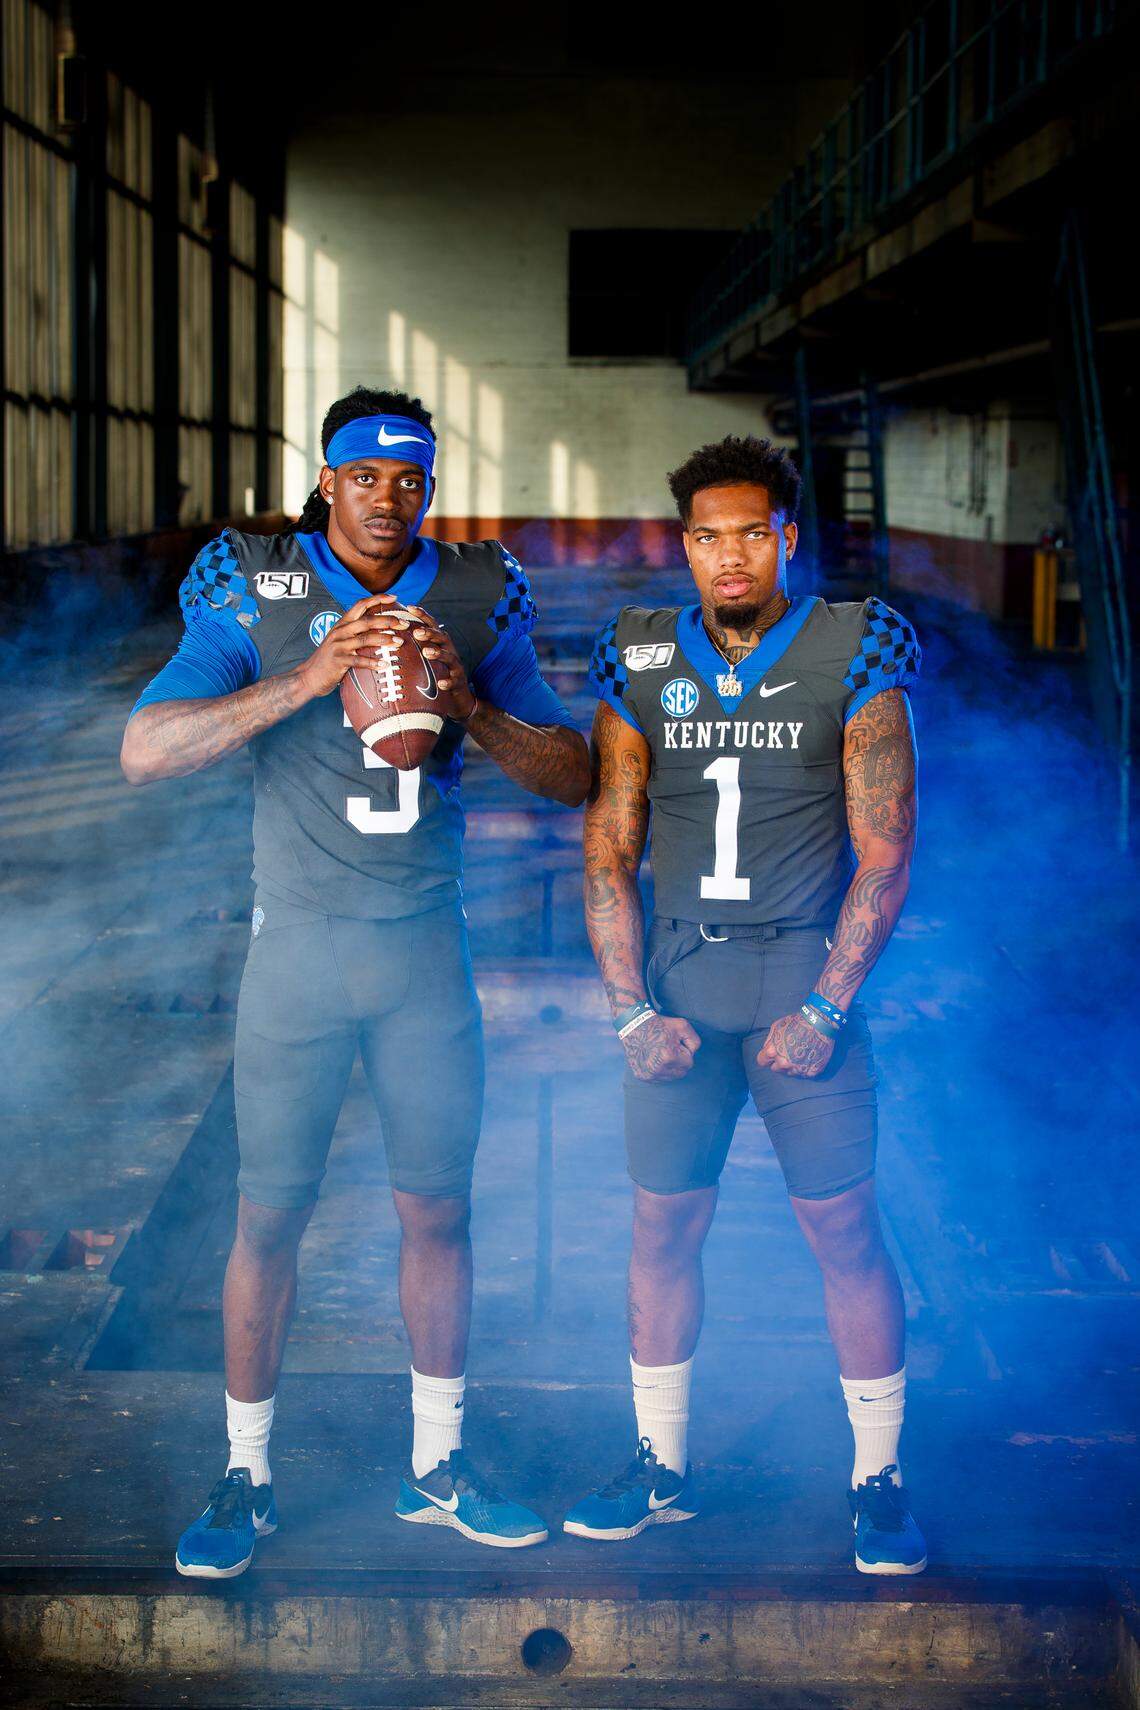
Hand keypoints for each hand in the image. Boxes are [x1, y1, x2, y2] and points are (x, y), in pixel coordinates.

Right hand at [298, 595, 406, 697]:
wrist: (309, 676)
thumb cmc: (329, 659)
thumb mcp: (340, 640)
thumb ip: (354, 632)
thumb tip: (379, 629)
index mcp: (342, 624)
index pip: (360, 605)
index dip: (377, 599)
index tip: (394, 597)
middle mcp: (340, 631)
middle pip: (367, 621)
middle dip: (387, 620)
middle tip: (403, 623)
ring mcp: (339, 645)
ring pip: (365, 638)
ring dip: (384, 640)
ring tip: (399, 642)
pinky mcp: (339, 660)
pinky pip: (359, 660)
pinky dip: (373, 662)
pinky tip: (385, 664)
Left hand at [372, 602, 474, 716]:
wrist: (457, 696)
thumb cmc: (438, 673)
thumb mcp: (428, 657)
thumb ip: (415, 645)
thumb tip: (391, 634)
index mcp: (440, 643)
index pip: (432, 625)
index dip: (422, 615)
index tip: (409, 607)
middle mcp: (449, 651)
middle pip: (441, 637)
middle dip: (429, 633)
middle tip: (416, 632)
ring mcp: (455, 666)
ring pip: (449, 657)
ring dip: (438, 653)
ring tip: (426, 652)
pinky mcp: (458, 682)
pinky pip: (454, 681)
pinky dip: (448, 681)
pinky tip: (441, 684)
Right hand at [622, 1013, 700, 1081]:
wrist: (634, 1025)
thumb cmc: (660, 1025)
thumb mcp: (683, 1026)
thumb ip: (695, 1042)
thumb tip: (692, 1054)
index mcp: (669, 1057)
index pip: (689, 1063)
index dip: (684, 1052)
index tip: (675, 1043)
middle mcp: (657, 1069)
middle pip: (681, 1073)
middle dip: (679, 1062)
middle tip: (669, 1049)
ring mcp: (649, 1074)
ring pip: (671, 1077)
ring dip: (670, 1067)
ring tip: (661, 1053)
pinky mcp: (642, 1076)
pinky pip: (659, 1079)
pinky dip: (660, 1071)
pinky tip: (655, 1059)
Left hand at [756, 1012, 834, 1077]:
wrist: (820, 1023)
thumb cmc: (796, 1022)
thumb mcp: (776, 1026)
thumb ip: (769, 1041)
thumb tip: (766, 1050)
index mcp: (773, 1052)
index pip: (762, 1062)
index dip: (766, 1057)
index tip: (772, 1054)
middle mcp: (784, 1063)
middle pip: (776, 1069)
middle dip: (780, 1061)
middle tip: (788, 1052)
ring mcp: (798, 1069)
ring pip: (790, 1073)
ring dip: (792, 1065)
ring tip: (800, 1053)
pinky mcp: (811, 1072)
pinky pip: (804, 1073)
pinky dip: (805, 1067)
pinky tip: (809, 1056)